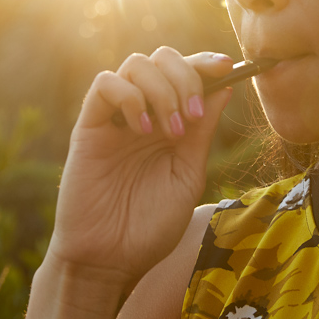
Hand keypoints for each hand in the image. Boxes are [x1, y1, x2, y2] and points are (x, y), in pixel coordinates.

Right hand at [46, 49, 236, 290]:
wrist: (110, 260)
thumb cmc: (150, 227)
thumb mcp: (188, 176)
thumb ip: (203, 133)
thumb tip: (224, 88)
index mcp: (171, 124)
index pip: (188, 74)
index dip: (206, 63)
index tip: (228, 67)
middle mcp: (144, 114)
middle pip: (162, 58)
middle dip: (186, 76)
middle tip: (193, 116)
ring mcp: (116, 119)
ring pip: (135, 64)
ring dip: (162, 89)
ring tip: (169, 131)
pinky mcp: (89, 127)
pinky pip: (104, 85)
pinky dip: (129, 97)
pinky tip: (142, 131)